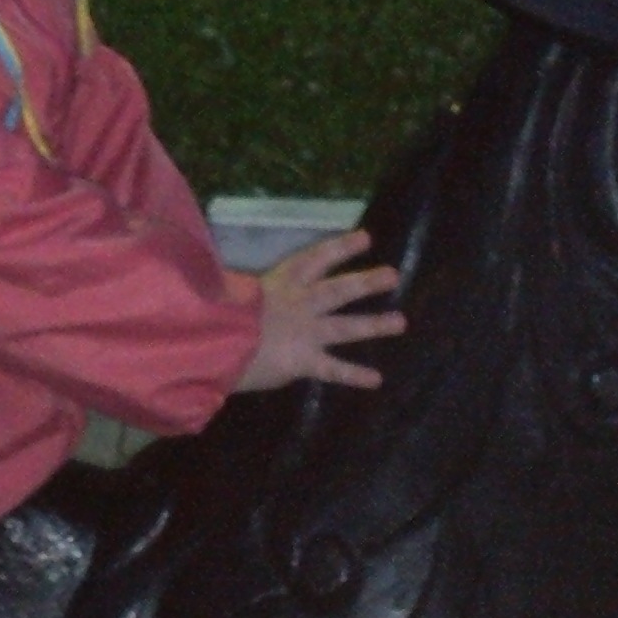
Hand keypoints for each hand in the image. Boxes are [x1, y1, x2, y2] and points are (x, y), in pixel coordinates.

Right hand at [233, 229, 406, 392]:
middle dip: (366, 282)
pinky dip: (355, 375)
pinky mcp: (304, 361)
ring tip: (400, 322)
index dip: (340, 248)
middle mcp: (300, 304)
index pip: (315, 259)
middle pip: (339, 289)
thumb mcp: (231, 288)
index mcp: (280, 283)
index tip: (365, 238)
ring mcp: (306, 333)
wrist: (217, 342)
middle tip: (393, 275)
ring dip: (374, 325)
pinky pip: (334, 369)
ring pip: (346, 327)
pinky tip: (376, 380)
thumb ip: (244, 284)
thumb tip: (223, 266)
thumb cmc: (216, 312)